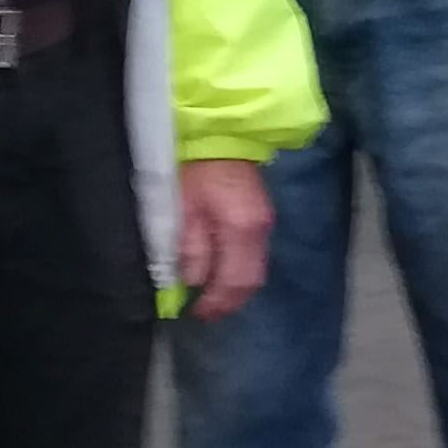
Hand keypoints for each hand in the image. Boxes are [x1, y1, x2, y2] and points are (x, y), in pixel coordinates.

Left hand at [174, 155, 278, 320]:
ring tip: (212, 299)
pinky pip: (254, 257)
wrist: (217, 134)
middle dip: (228, 302)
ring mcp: (266, 224)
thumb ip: (190, 248)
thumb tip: (194, 282)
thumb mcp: (182, 209)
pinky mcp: (263, 218)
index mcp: (241, 228)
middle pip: (251, 281)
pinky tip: (222, 275)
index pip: (235, 281)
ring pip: (256, 271)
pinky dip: (239, 273)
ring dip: (235, 290)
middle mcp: (261, 230)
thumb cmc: (194, 170)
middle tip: (203, 312)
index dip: (216, 303)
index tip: (195, 313)